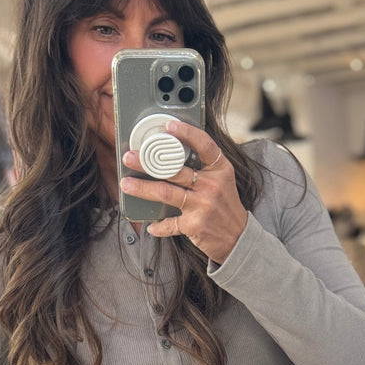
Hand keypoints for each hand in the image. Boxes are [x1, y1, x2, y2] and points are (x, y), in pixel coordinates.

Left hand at [121, 121, 247, 262]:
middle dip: (148, 163)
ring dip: (143, 188)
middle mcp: (211, 185)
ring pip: (166, 193)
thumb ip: (203, 166)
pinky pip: (170, 224)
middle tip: (129, 157)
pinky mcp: (194, 225)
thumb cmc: (225, 205)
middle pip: (175, 170)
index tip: (169, 126)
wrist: (238, 237)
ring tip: (127, 184)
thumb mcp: (222, 180)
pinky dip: (158, 226)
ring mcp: (203, 206)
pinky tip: (149, 225)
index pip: (204, 145)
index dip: (187, 134)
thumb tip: (172, 153)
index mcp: (220, 169)